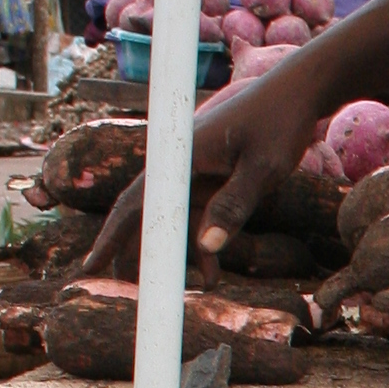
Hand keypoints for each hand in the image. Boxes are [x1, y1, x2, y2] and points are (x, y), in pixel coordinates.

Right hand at [82, 58, 330, 281]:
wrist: (298, 94)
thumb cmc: (279, 123)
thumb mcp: (262, 168)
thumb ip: (234, 205)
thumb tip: (206, 248)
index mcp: (179, 157)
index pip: (136, 203)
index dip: (111, 238)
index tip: (90, 268)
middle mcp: (179, 165)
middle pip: (145, 215)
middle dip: (135, 255)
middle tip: (125, 293)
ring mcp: (194, 172)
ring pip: (173, 221)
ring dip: (176, 256)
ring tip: (180, 293)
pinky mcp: (212, 178)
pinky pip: (197, 216)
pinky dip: (202, 243)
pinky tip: (213, 274)